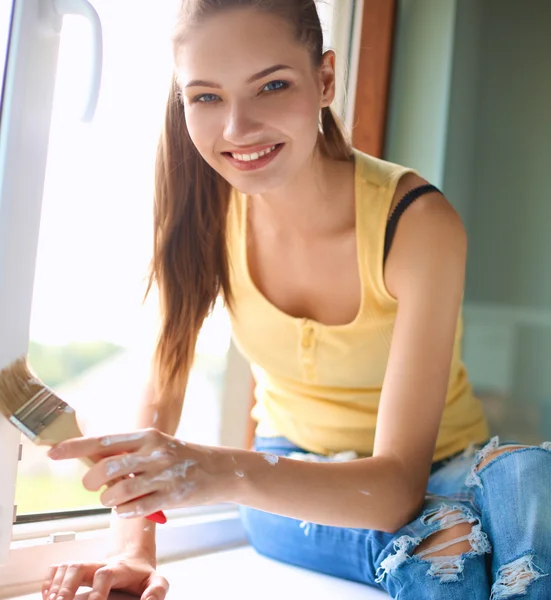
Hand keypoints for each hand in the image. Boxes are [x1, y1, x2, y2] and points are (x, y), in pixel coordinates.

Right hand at [42, 553, 168, 599]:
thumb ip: (157, 591)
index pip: (105, 574)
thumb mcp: (156, 581)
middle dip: (66, 586)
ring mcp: (87, 566)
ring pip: (66, 567)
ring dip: (56, 586)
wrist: (133, 559)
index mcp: (119, 569)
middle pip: (78, 567)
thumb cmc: (142, 576)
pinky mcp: (77, 569)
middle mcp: (100, 564)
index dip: (97, 590)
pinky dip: (49, 582)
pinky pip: (58, 569)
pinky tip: (47, 596)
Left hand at [47, 428, 228, 517]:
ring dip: (109, 501)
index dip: (75, 447)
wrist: (218, 470)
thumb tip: (92, 460)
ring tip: (117, 499)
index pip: (103, 441)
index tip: (52, 452)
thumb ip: (128, 452)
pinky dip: (125, 512)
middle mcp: (154, 452)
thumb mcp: (157, 445)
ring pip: (117, 494)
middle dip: (91, 483)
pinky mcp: (171, 497)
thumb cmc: (181, 457)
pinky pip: (134, 509)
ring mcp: (163, 475)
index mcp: (147, 436)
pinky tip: (132, 507)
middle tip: (95, 487)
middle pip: (105, 470)